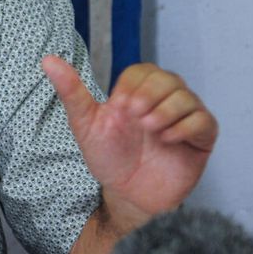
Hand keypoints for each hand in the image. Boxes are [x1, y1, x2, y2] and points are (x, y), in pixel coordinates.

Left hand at [42, 56, 216, 230]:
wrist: (126, 193)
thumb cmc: (108, 156)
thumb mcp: (85, 123)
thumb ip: (71, 91)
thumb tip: (47, 60)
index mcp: (138, 92)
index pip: (143, 71)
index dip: (132, 86)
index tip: (118, 108)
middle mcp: (164, 100)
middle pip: (167, 78)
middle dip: (149, 95)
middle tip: (135, 118)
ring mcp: (184, 118)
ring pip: (187, 96)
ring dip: (166, 110)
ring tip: (149, 128)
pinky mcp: (201, 138)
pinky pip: (204, 121)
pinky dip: (186, 127)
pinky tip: (167, 139)